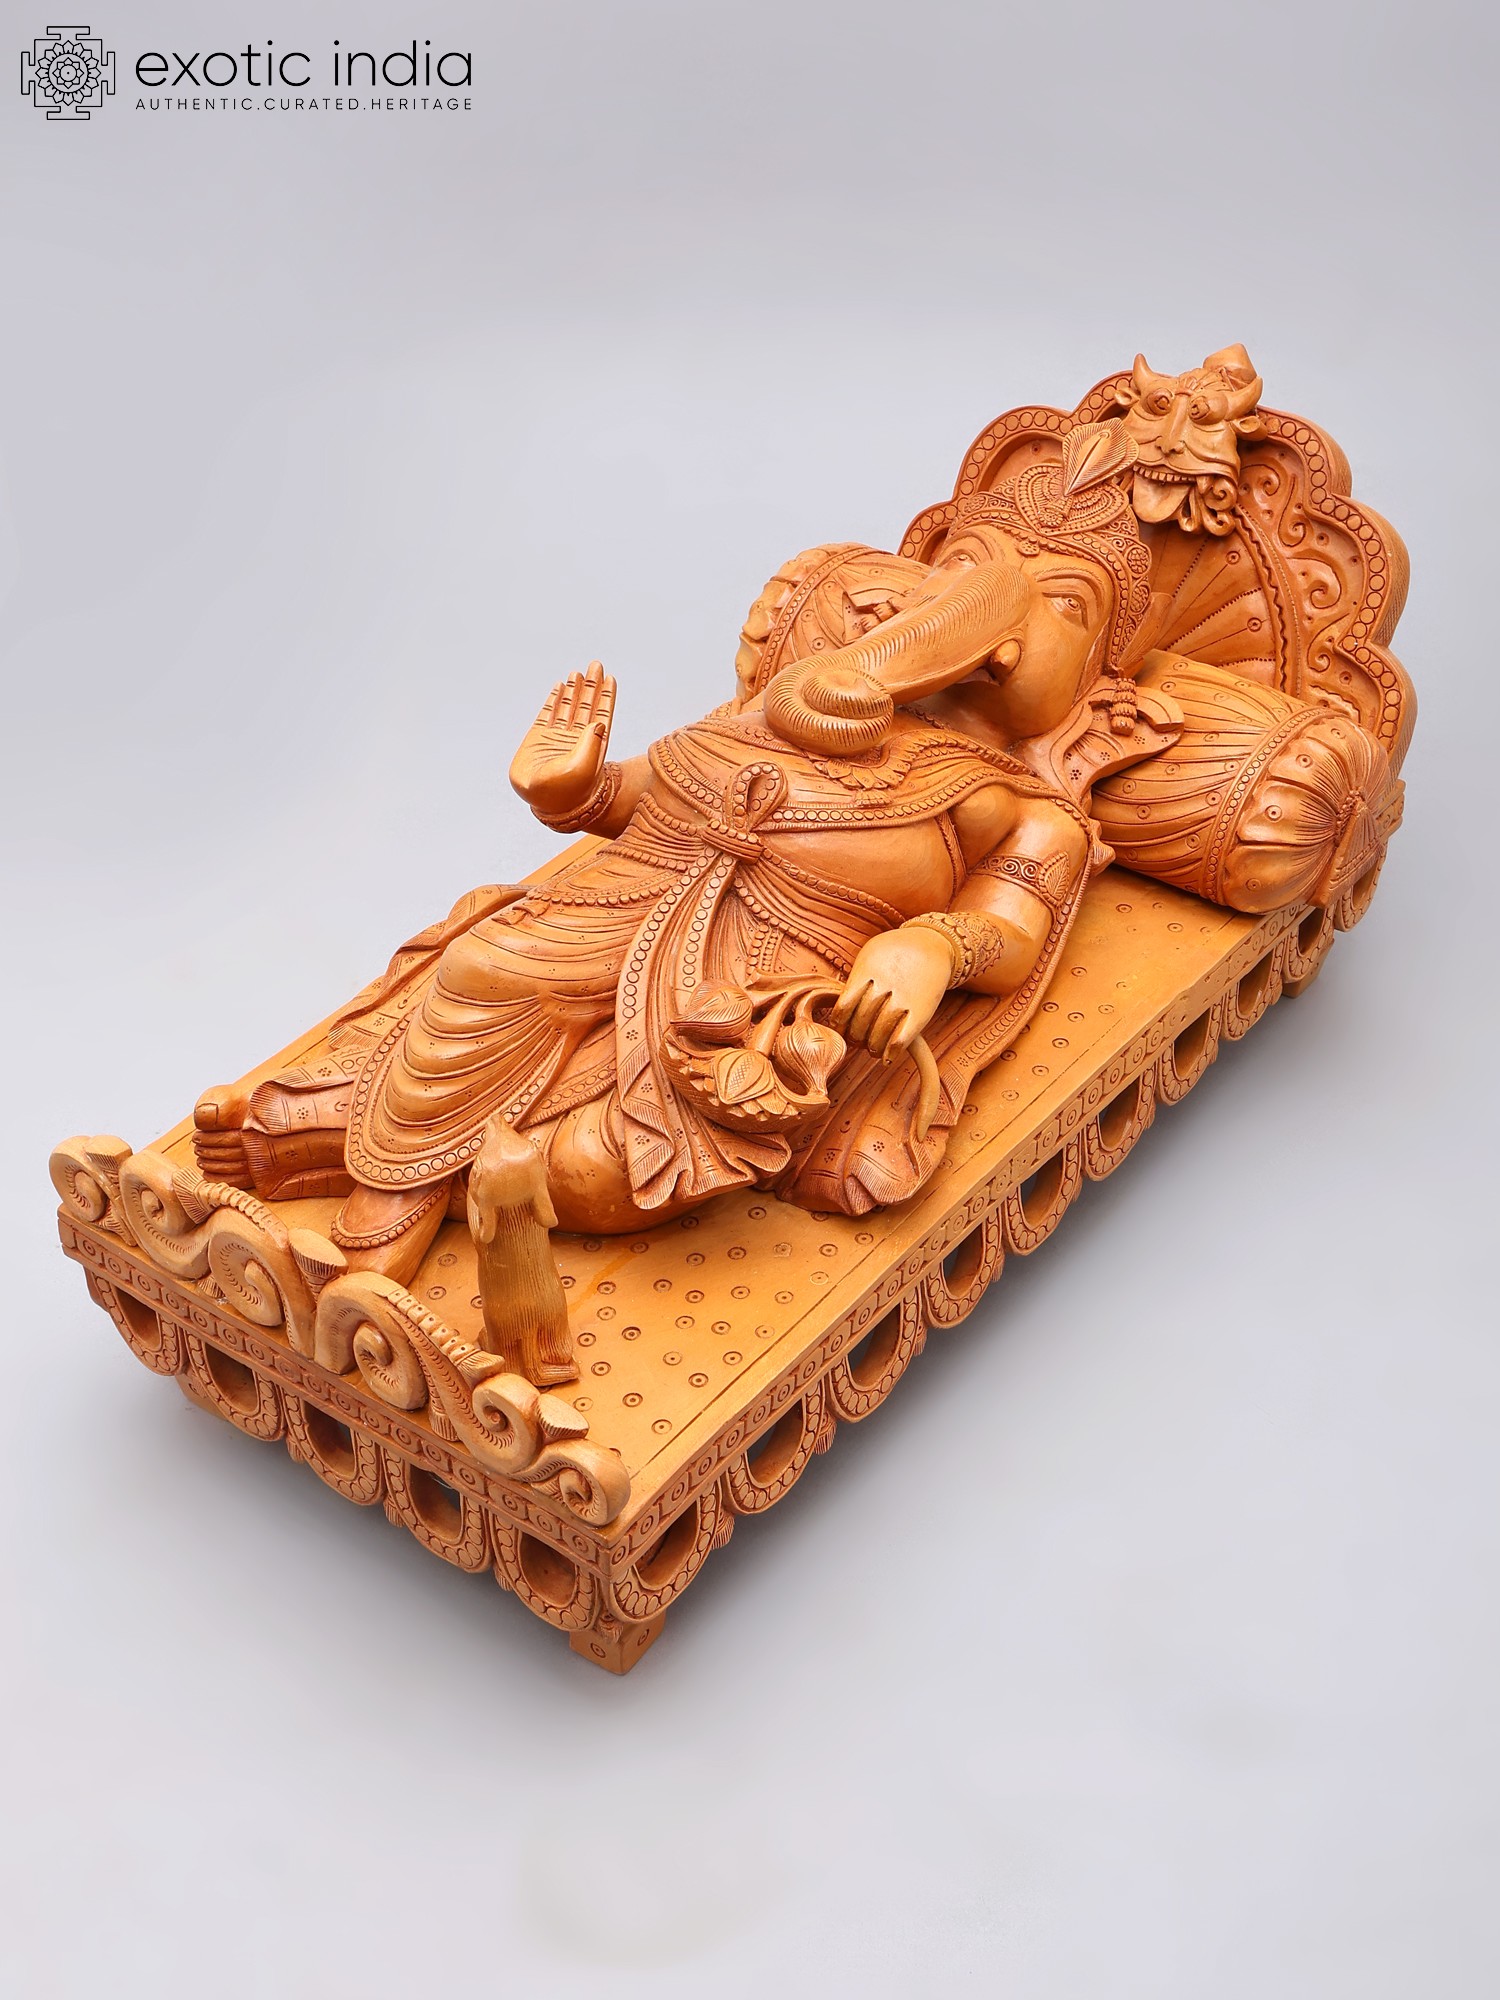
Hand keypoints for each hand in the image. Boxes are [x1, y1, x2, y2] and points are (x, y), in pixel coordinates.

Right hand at [509, 662, 615, 814]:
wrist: (543, 803)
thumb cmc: (566, 790)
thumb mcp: (583, 768)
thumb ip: (591, 743)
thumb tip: (599, 722)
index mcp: (592, 746)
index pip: (601, 715)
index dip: (605, 697)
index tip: (610, 678)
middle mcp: (576, 740)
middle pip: (586, 707)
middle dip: (591, 686)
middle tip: (596, 664)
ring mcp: (557, 738)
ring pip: (568, 708)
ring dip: (574, 690)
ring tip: (578, 672)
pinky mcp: (538, 738)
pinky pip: (548, 714)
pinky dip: (554, 700)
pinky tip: (560, 686)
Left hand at [831, 925, 952, 1060]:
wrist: (934, 944)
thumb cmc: (895, 951)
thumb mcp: (870, 953)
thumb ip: (854, 978)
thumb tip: (836, 1005)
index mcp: (867, 971)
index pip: (844, 1007)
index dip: (839, 1025)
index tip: (840, 1030)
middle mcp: (884, 985)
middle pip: (861, 1022)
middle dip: (855, 1038)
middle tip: (856, 1042)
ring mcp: (904, 998)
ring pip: (879, 1033)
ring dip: (872, 1047)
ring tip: (871, 1049)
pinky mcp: (923, 1010)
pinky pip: (902, 1038)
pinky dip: (892, 1052)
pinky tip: (886, 1057)